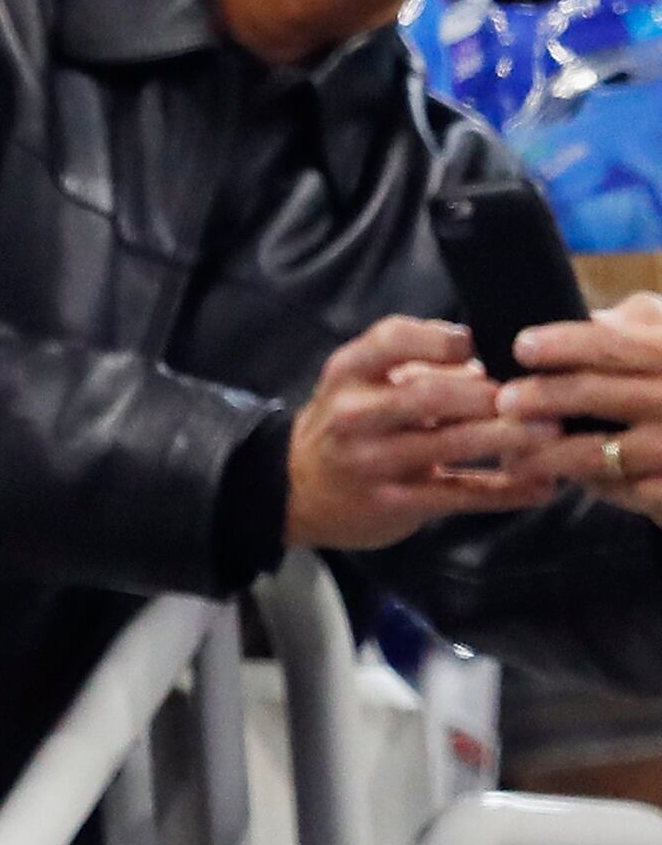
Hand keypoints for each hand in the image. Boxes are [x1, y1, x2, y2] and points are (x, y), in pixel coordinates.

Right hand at [285, 317, 561, 551]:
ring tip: (550, 433)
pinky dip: (502, 493)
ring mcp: (370, 463)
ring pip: (447, 445)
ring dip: (506, 438)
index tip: (476, 346)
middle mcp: (354, 416)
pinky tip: (538, 488)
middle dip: (485, 392)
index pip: (392, 340)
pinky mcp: (391, 504)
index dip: (441, 340)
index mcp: (349, 374)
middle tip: (534, 392)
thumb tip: (494, 359)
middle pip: (427, 394)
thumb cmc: (346, 426)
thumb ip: (415, 364)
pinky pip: (455, 495)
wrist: (293, 491)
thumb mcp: (359, 382)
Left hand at [501, 292, 661, 516]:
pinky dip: (578, 485)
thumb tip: (589, 319)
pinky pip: (613, 491)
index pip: (613, 345)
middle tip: (502, 400)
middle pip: (594, 394)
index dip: (565, 344)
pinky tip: (550, 481)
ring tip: (508, 455)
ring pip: (593, 453)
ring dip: (543, 454)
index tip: (522, 346)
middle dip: (541, 397)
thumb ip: (638, 327)